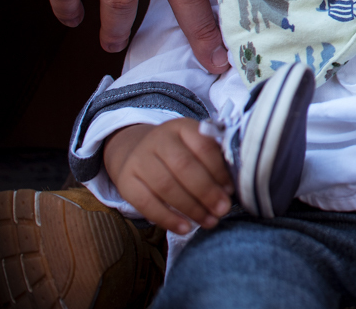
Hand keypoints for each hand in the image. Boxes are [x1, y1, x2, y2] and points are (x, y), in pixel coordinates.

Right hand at [103, 119, 231, 234]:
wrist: (136, 150)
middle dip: (206, 191)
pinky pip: (146, 203)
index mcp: (181, 127)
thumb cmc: (178, 153)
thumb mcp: (194, 146)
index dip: (218, 170)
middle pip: (183, 166)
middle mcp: (158, 139)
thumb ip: (212, 161)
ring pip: (165, 186)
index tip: (230, 190)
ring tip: (209, 221)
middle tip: (222, 209)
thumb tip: (229, 190)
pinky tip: (185, 228)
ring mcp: (139, 159)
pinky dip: (167, 219)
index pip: (202, 146)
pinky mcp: (125, 181)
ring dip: (191, 208)